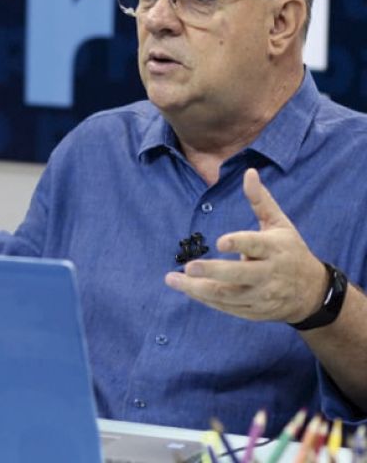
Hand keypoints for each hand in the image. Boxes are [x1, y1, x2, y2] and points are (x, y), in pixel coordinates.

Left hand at [164, 168, 327, 322]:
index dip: (239, 244)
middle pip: (240, 275)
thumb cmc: (290, 251)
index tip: (219, 242)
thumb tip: (249, 172)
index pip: (256, 245)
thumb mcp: (280, 224)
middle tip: (189, 267)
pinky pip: (226, 307)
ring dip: (198, 290)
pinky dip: (205, 300)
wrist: (311, 292)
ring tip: (173, 280)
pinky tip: (187, 290)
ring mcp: (261, 295)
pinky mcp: (253, 311)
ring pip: (228, 295)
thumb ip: (261, 201)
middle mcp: (269, 274)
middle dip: (213, 272)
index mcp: (275, 249)